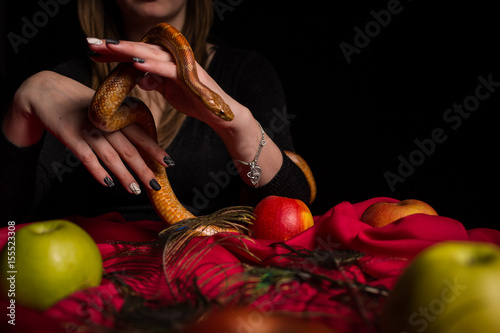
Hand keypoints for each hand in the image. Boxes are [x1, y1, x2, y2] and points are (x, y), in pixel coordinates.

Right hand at [4, 71, 170, 193]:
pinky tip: (108, 183)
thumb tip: (141, 145)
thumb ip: (120, 123)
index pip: (140, 134)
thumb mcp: (104, 109)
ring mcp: (88, 130)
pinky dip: (97, 171)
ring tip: (136, 190)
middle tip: (156, 185)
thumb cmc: (80, 103)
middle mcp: (105, 123)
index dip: (155, 150)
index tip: (169, 163)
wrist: (45, 90)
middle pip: (129, 149)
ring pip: (111, 156)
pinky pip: (86, 157)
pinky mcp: (70, 136)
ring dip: (124, 175)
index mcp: (116, 115)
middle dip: (144, 169)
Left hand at [87, 38, 240, 129]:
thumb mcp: (168, 91)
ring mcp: (181, 64)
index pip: (135, 52)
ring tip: (107, 47)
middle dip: (114, 46)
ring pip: (150, 52)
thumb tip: (137, 75)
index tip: (92, 51)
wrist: (220, 114)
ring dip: (128, 49)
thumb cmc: (196, 101)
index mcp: (165, 61)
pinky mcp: (189, 75)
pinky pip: (167, 68)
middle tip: (90, 43)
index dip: (114, 51)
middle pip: (139, 47)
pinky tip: (135, 61)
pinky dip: (151, 64)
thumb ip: (153, 81)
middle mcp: (172, 57)